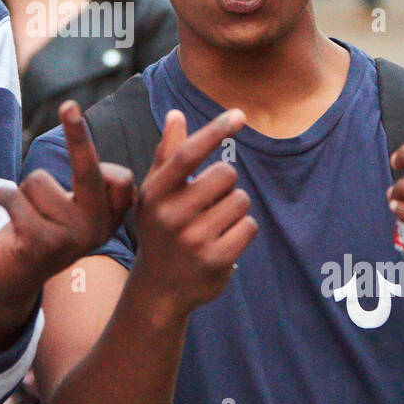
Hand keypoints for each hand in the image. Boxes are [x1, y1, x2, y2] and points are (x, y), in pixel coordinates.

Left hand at [0, 101, 134, 310]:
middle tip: (68, 104)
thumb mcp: (80, 212)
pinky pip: (13, 197)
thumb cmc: (48, 231)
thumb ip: (99, 189)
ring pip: (37, 180)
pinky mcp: (37, 245)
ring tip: (27, 215)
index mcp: (111, 218)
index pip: (118, 177)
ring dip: (24, 191)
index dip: (90, 150)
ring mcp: (68, 239)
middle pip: (88, 170)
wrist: (16, 279)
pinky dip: (2, 197)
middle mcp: (96, 229)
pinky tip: (7, 215)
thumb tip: (123, 177)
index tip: (73, 112)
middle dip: (78, 134)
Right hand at [127, 108, 256, 316]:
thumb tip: (176, 115)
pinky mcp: (215, 260)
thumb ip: (167, 154)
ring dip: (235, 208)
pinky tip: (225, 240)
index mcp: (154, 193)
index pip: (187, 154)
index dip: (215, 132)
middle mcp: (170, 215)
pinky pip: (249, 227)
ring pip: (241, 201)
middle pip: (225, 175)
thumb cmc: (160, 229)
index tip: (239, 115)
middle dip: (226, 184)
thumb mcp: (156, 193)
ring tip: (215, 223)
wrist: (159, 288)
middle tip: (211, 200)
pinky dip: (243, 230)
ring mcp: (192, 240)